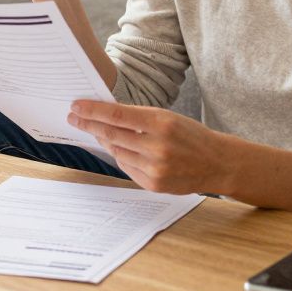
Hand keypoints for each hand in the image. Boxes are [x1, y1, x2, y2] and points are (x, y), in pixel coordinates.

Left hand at [67, 100, 232, 194]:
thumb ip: (139, 118)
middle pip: (112, 134)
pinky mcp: (153, 184)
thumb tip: (104, 116)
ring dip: (104, 140)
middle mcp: (157, 146)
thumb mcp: (168, 117)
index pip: (117, 115)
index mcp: (161, 123)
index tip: (76, 106)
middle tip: (74, 117)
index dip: (93, 110)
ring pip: (116, 151)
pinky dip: (120, 156)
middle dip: (89, 124)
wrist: (217, 163)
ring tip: (98, 131)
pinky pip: (126, 167)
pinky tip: (121, 149)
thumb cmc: (191, 136)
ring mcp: (155, 168)